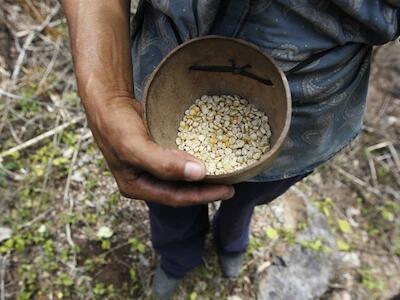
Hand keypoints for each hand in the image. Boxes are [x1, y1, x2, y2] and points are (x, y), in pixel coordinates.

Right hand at [87, 95, 234, 206]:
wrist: (109, 100)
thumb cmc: (116, 126)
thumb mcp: (135, 148)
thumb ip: (164, 164)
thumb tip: (200, 174)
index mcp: (137, 187)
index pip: (175, 198)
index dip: (202, 196)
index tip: (227, 190)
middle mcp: (146, 180)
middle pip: (180, 190)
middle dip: (205, 189)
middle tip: (232, 184)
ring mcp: (153, 166)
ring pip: (182, 176)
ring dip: (202, 176)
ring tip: (225, 173)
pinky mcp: (159, 151)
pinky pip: (180, 159)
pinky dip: (195, 159)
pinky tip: (210, 155)